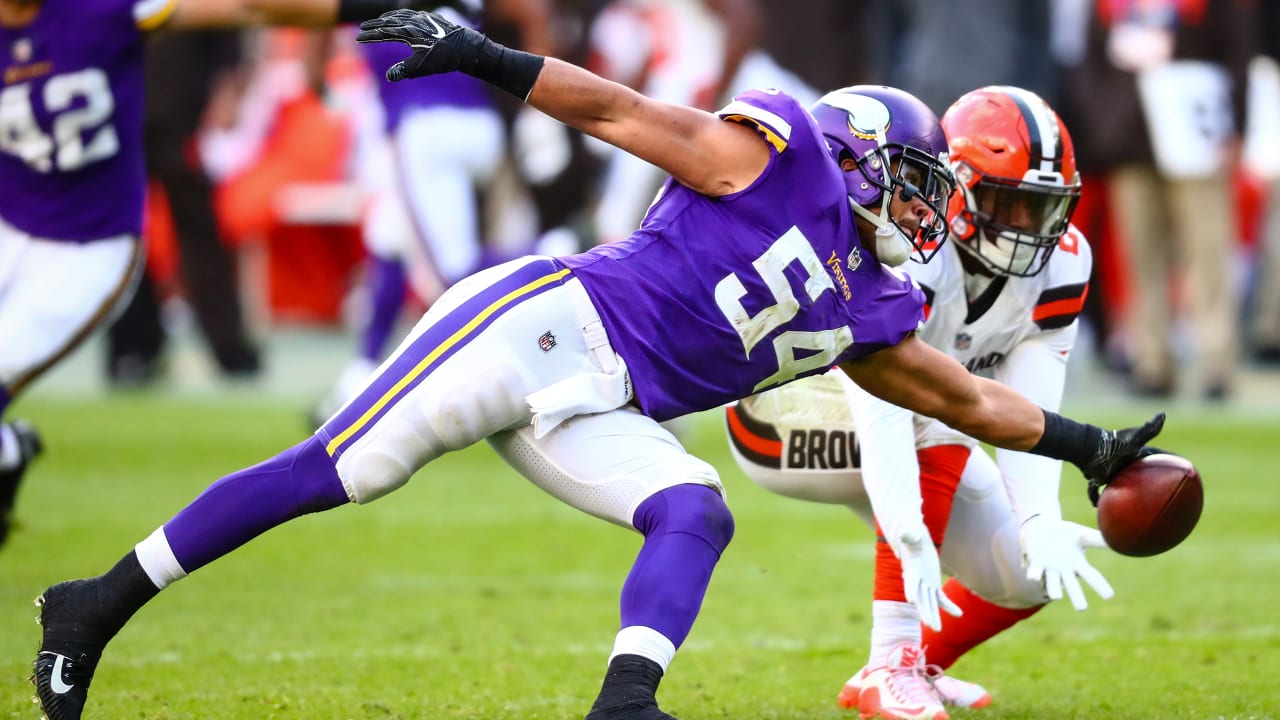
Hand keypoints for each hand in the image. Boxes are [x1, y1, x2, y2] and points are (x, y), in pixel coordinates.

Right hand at [356, 9, 484, 80]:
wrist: (465, 47)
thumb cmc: (443, 58)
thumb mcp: (422, 66)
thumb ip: (404, 70)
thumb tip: (389, 77)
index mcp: (408, 33)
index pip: (383, 33)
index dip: (370, 37)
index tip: (358, 39)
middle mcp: (412, 22)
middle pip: (388, 22)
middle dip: (374, 26)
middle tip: (362, 29)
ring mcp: (421, 18)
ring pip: (398, 16)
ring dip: (386, 19)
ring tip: (377, 22)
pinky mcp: (429, 17)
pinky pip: (409, 13)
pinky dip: (399, 14)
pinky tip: (399, 17)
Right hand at [893, 526, 961, 631]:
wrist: (911, 538)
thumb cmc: (910, 532)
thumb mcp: (910, 531)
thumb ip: (909, 534)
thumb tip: (905, 533)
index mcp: (911, 568)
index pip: (910, 581)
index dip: (911, 589)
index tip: (911, 600)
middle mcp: (916, 579)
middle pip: (921, 598)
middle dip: (925, 612)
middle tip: (930, 626)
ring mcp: (924, 583)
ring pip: (929, 602)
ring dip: (933, 615)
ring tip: (936, 629)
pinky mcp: (932, 583)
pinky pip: (940, 598)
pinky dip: (948, 606)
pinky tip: (959, 614)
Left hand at [1020, 516, 1114, 610]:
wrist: (1040, 527)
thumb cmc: (1064, 533)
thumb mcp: (1082, 535)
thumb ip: (1098, 539)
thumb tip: (1118, 539)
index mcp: (1078, 565)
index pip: (1092, 577)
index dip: (1100, 586)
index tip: (1110, 596)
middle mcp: (1064, 571)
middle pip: (1073, 587)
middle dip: (1077, 597)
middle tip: (1082, 608)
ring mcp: (1049, 569)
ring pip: (1052, 583)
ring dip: (1054, 589)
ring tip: (1057, 597)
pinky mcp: (1035, 563)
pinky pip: (1035, 571)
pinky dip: (1034, 574)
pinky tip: (1034, 578)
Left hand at [1076, 413, 1164, 505]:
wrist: (1087, 447)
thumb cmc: (1112, 444)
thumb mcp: (1134, 438)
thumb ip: (1149, 429)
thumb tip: (1162, 414)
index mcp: (1135, 453)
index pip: (1154, 455)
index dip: (1167, 458)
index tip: (1181, 464)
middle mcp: (1123, 461)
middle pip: (1136, 471)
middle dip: (1145, 477)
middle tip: (1158, 488)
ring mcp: (1110, 469)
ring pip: (1116, 482)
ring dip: (1118, 490)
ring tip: (1127, 503)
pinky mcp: (1096, 475)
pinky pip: (1094, 489)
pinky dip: (1094, 496)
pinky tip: (1095, 505)